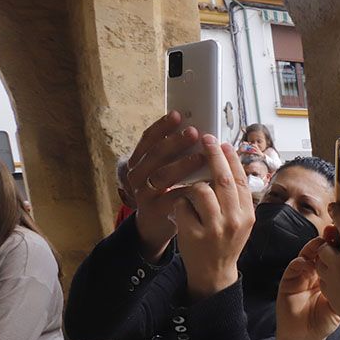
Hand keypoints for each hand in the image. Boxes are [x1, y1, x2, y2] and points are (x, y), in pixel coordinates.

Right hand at [126, 112, 208, 259]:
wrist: (154, 224)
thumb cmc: (165, 191)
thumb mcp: (163, 170)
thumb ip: (174, 154)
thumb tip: (197, 131)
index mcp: (138, 161)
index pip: (147, 139)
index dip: (161, 126)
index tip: (177, 114)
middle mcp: (137, 176)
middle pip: (155, 155)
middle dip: (174, 142)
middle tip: (194, 132)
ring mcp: (144, 194)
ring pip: (162, 176)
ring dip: (182, 164)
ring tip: (202, 157)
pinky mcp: (156, 210)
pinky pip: (172, 198)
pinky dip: (188, 190)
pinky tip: (202, 183)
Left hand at [172, 136, 254, 300]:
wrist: (214, 273)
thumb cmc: (225, 242)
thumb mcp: (240, 221)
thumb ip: (237, 198)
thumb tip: (228, 163)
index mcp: (248, 214)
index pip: (241, 180)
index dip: (231, 159)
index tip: (222, 142)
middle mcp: (234, 220)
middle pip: (222, 180)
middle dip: (212, 155)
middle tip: (205, 138)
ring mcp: (214, 229)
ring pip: (200, 190)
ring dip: (192, 186)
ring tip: (192, 194)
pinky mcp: (194, 235)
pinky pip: (182, 205)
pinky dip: (180, 204)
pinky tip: (183, 212)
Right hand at [275, 238, 339, 339]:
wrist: (305, 338)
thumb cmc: (325, 322)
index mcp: (330, 275)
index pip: (337, 254)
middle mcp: (315, 272)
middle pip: (322, 249)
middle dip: (329, 240)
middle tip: (335, 233)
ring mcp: (301, 275)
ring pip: (307, 254)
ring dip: (314, 247)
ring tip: (322, 244)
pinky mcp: (288, 282)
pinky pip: (293, 267)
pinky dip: (300, 262)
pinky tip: (306, 263)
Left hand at [312, 206, 339, 339]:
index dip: (339, 214)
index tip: (335, 207)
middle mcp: (339, 268)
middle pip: (324, 246)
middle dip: (330, 241)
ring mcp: (333, 284)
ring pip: (320, 263)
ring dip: (327, 258)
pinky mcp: (331, 297)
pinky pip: (323, 280)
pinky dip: (327, 274)